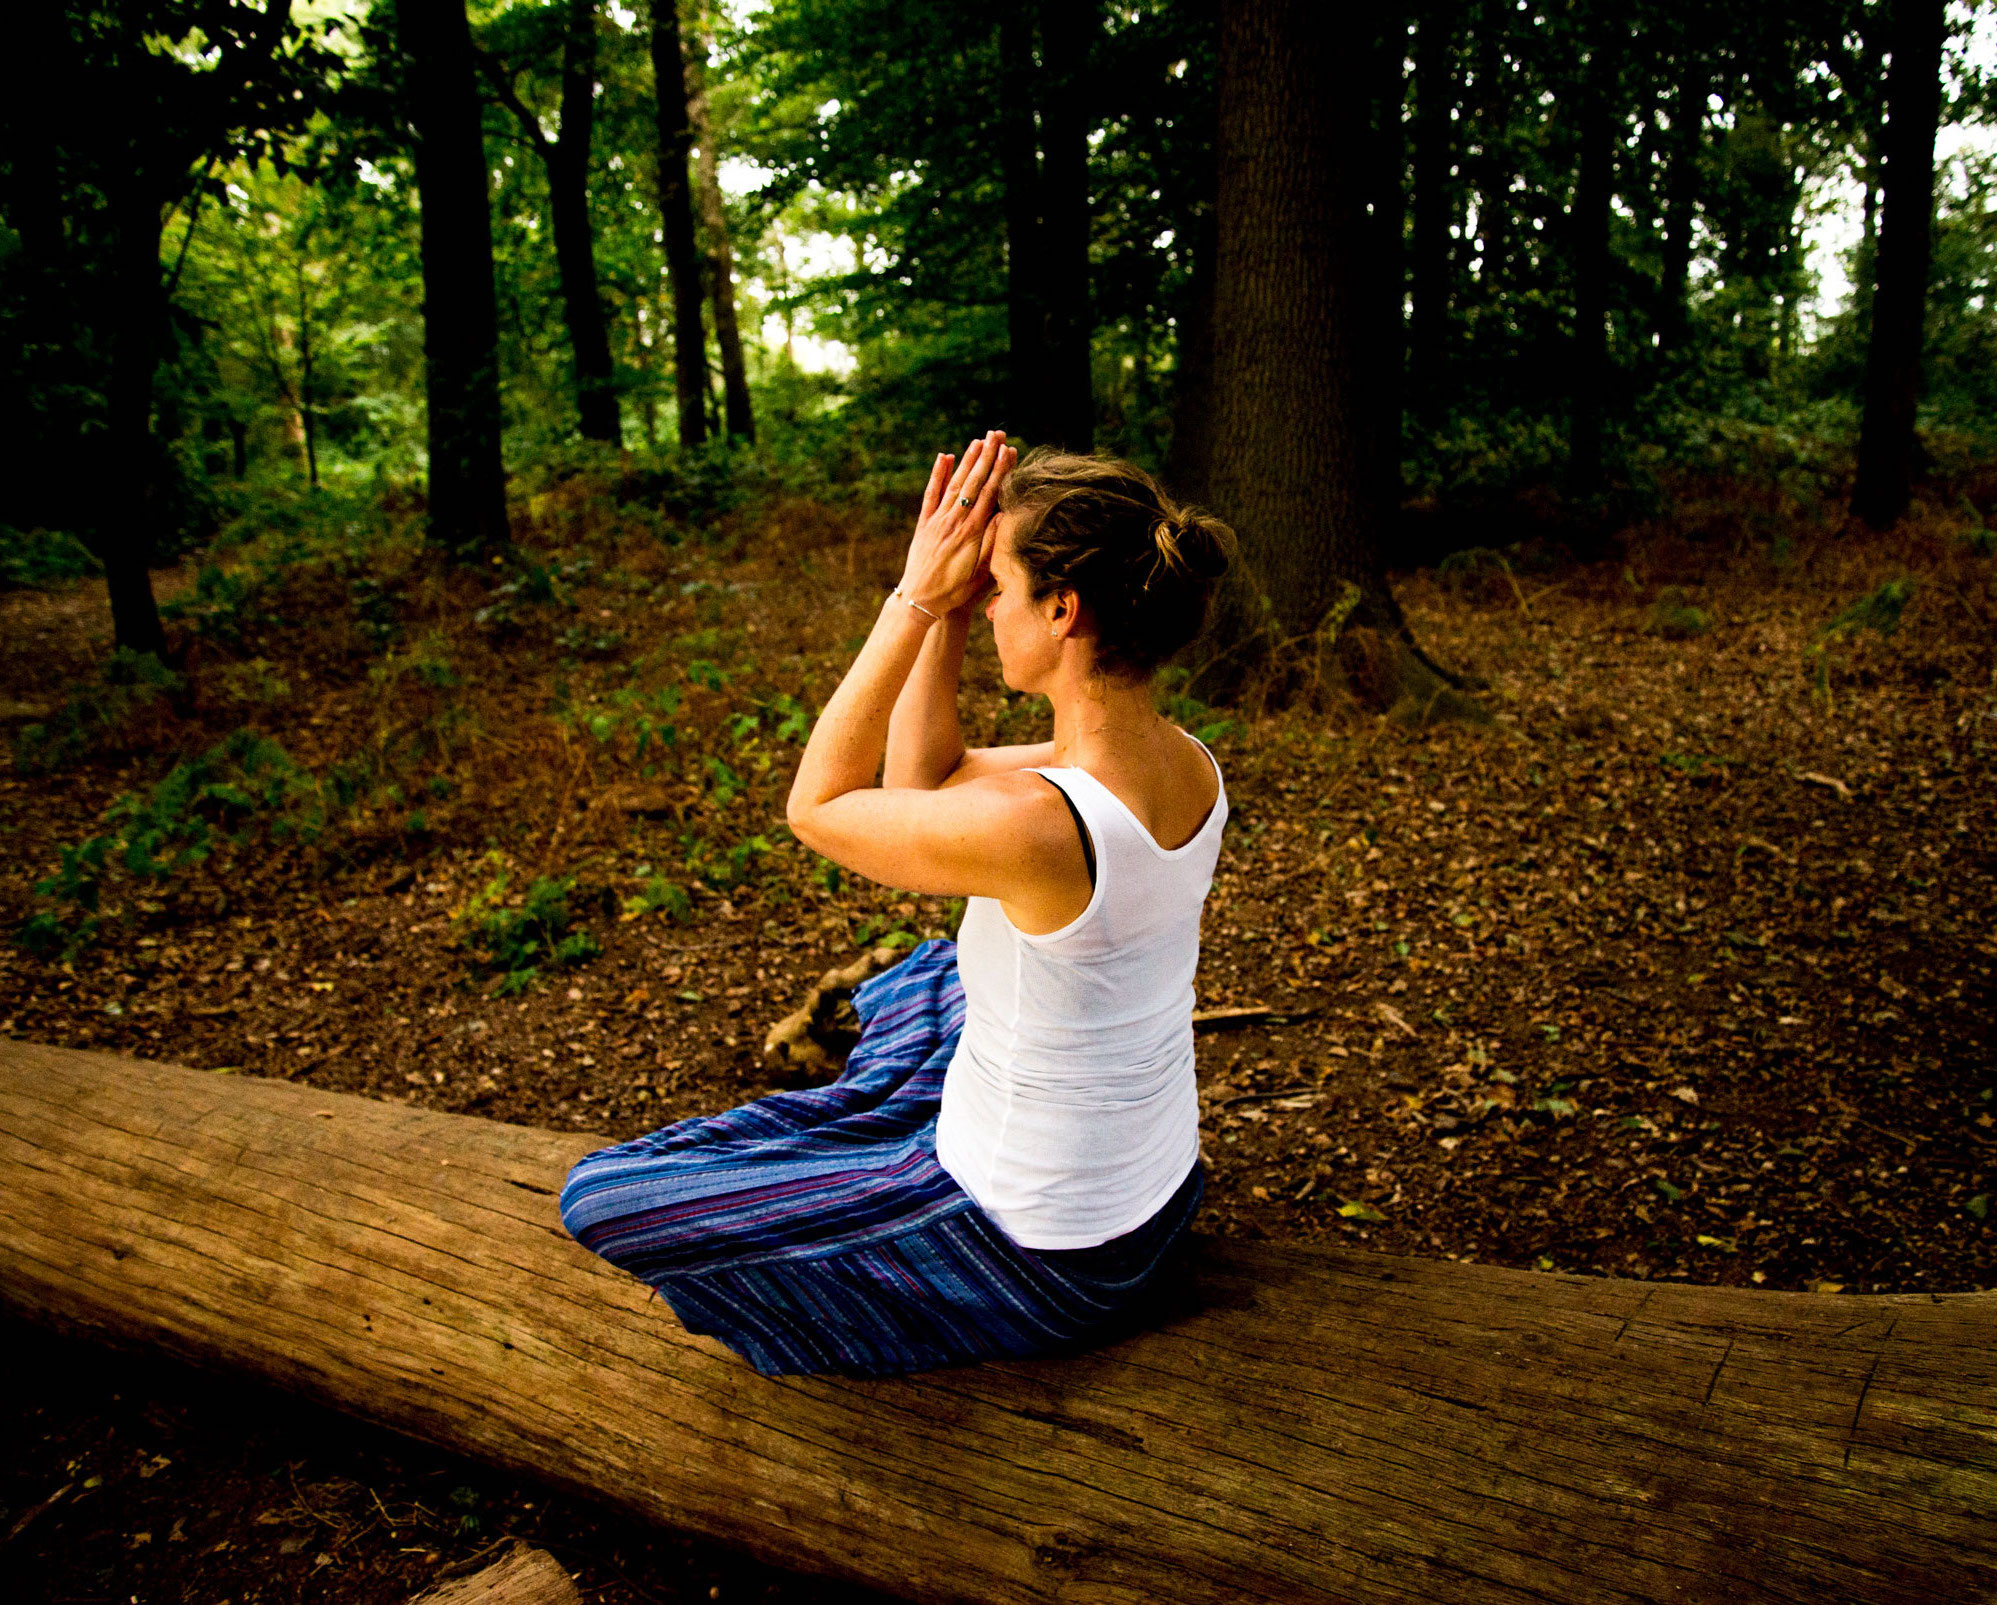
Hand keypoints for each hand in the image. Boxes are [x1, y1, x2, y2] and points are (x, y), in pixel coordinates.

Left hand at [898, 431, 1015, 617]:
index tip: (1010, 451)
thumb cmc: (954, 592)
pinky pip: (931, 494)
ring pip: (955, 484)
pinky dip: (938, 474)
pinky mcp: (923, 524)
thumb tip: (1004, 516)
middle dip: (987, 456)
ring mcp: (937, 520)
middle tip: (998, 434)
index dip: (1000, 470)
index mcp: (971, 533)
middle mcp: (954, 521)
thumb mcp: (980, 573)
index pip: (989, 494)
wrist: (920, 600)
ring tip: (978, 440)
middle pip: (974, 482)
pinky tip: (945, 457)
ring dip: (967, 460)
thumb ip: (991, 544)